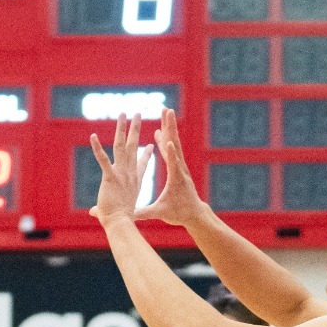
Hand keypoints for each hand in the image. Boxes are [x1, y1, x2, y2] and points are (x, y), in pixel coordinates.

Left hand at [88, 115, 153, 224]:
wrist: (121, 223)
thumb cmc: (122, 219)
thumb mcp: (119, 211)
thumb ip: (103, 208)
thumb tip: (92, 212)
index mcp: (135, 181)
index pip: (142, 163)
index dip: (146, 153)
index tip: (150, 144)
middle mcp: (129, 173)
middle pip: (133, 146)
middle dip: (135, 129)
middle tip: (136, 114)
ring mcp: (121, 173)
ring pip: (121, 146)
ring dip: (122, 129)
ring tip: (123, 113)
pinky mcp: (110, 177)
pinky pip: (102, 159)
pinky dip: (97, 147)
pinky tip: (92, 136)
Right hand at [135, 109, 207, 227]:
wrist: (194, 213)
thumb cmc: (178, 213)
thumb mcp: (161, 213)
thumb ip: (146, 213)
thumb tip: (132, 215)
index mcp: (176, 180)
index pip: (173, 164)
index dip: (170, 152)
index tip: (167, 139)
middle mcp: (180, 169)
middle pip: (175, 145)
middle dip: (171, 128)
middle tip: (168, 112)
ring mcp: (181, 166)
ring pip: (174, 143)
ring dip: (169, 127)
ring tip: (166, 113)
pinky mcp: (179, 166)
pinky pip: (172, 150)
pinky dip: (166, 139)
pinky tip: (161, 131)